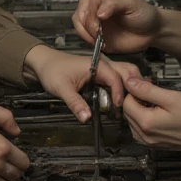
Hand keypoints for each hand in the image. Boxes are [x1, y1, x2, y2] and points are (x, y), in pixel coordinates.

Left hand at [24, 45, 138, 122]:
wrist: (44, 62)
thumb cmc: (52, 71)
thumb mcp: (62, 88)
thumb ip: (75, 103)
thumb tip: (86, 118)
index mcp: (97, 65)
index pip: (116, 78)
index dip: (120, 93)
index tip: (118, 107)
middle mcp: (103, 64)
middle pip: (127, 71)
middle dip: (134, 86)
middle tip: (135, 103)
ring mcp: (104, 68)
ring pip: (125, 74)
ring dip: (131, 86)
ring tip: (132, 103)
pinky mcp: (101, 74)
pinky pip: (118, 79)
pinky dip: (124, 87)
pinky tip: (122, 101)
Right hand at [72, 0, 162, 52]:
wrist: (153, 31)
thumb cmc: (143, 13)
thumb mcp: (131, 3)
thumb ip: (114, 4)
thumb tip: (99, 13)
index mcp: (103, 0)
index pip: (85, 4)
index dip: (88, 15)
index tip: (98, 25)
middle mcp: (96, 11)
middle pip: (79, 16)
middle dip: (85, 26)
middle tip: (97, 35)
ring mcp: (97, 26)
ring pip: (79, 28)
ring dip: (85, 35)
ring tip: (98, 41)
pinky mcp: (99, 39)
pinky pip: (87, 40)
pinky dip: (90, 43)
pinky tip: (102, 45)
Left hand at [122, 76, 180, 150]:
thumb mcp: (171, 97)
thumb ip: (147, 90)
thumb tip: (130, 83)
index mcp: (146, 123)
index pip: (126, 102)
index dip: (136, 90)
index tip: (149, 85)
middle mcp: (145, 136)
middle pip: (128, 113)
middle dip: (137, 100)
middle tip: (155, 92)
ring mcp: (151, 142)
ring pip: (134, 122)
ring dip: (141, 110)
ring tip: (159, 103)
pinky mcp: (157, 144)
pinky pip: (142, 130)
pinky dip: (147, 120)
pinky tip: (161, 114)